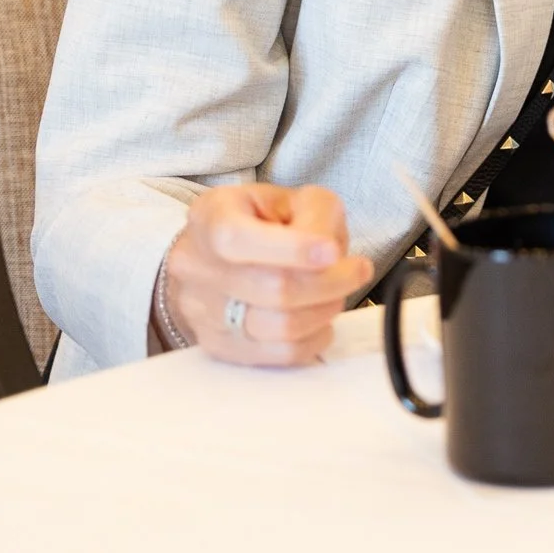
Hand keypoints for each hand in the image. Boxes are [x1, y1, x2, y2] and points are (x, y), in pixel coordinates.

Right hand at [160, 184, 373, 365]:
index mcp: (210, 217)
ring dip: (325, 310)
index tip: (332, 252)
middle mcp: (196, 266)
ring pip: (278, 327)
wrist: (222, 254)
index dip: (291, 249)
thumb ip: (316, 215)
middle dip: (330, 281)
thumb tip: (328, 255)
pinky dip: (313, 338)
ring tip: (337, 293)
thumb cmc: (265, 223)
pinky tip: (321, 318)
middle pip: (272, 288)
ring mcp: (202, 311)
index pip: (237, 239)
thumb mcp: (293, 198)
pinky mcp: (219, 346)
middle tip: (357, 270)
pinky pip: (278, 354)